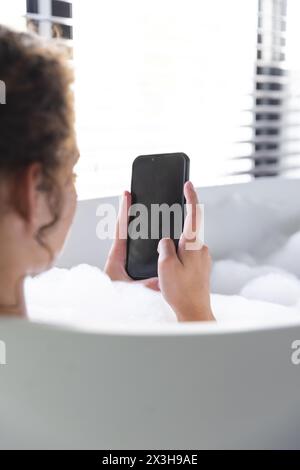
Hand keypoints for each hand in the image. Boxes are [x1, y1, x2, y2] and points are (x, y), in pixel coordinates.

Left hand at [104, 191, 159, 290]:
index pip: (121, 228)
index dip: (124, 210)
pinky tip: (151, 234)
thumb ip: (146, 286)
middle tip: (135, 193)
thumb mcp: (131, 292)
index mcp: (117, 257)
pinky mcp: (126, 266)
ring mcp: (122, 259)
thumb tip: (162, 280)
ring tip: (143, 207)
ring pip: (129, 237)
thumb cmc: (113, 299)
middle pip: (125, 228)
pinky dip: (139, 236)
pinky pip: (133, 247)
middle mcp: (118, 255)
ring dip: (135, 223)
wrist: (103, 308)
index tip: (126, 193)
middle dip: (130, 211)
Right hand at [157, 182, 214, 321]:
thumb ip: (165, 247)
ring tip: (165, 270)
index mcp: (193, 244)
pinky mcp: (202, 267)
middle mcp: (202, 249)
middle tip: (162, 252)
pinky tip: (171, 274)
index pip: (194, 214)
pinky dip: (178, 258)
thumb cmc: (180, 291)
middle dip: (173, 235)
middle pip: (187, 231)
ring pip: (185, 246)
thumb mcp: (165, 266)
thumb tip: (166, 240)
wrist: (195, 312)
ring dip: (174, 250)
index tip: (188, 183)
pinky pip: (188, 256)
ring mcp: (204, 258)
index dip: (191, 196)